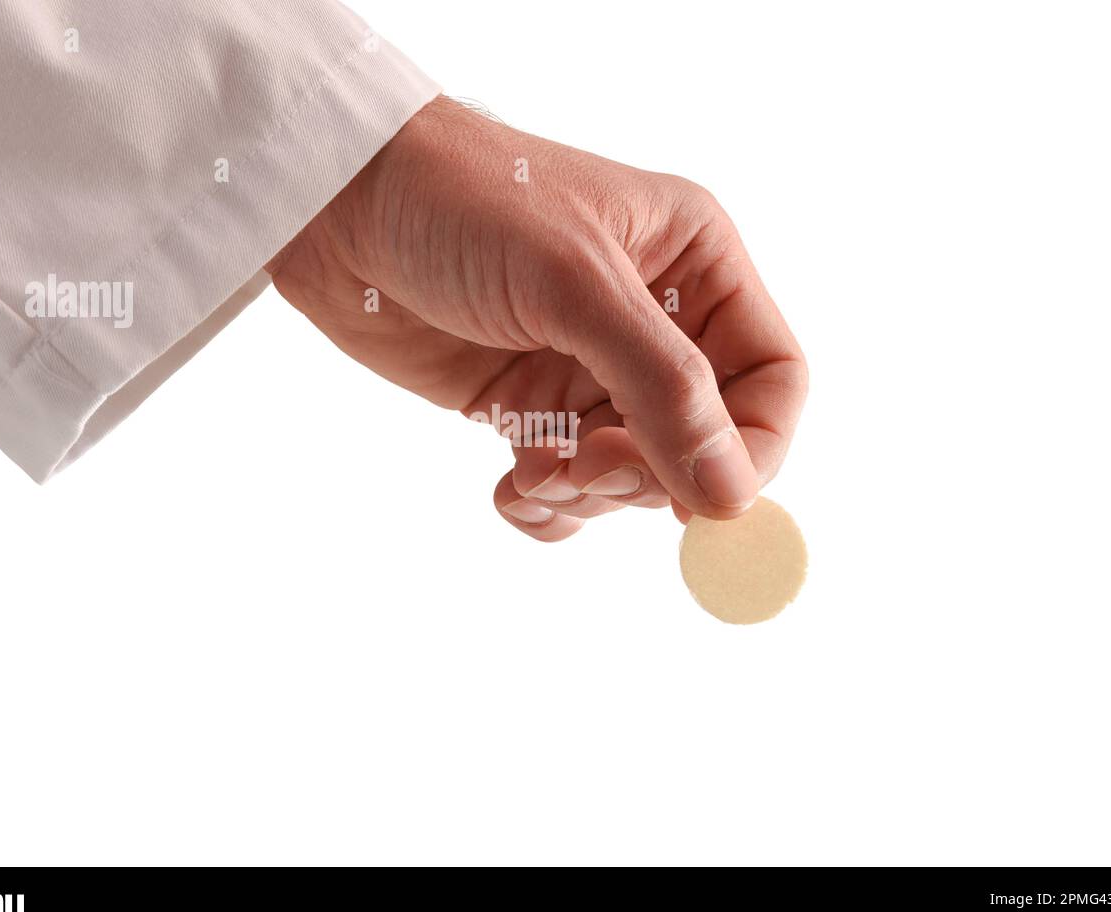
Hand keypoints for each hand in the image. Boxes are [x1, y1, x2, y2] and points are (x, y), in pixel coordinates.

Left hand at [267, 96, 806, 540]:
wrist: (337, 206)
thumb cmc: (463, 204)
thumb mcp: (575, 284)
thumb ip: (664, 388)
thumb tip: (731, 496)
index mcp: (697, 264)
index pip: (773, 381)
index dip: (749, 449)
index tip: (693, 496)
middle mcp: (656, 320)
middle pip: (705, 442)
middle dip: (648, 475)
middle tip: (582, 469)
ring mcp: (592, 369)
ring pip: (636, 476)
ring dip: (591, 496)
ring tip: (532, 470)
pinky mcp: (531, 405)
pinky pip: (571, 489)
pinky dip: (548, 508)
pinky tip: (510, 488)